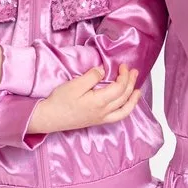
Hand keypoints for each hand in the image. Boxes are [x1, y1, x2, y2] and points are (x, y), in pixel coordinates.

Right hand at [27, 64, 142, 133]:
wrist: (49, 118)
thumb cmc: (60, 101)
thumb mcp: (74, 85)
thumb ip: (91, 77)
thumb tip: (103, 70)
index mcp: (99, 102)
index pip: (119, 88)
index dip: (124, 76)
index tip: (123, 66)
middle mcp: (103, 112)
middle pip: (124, 97)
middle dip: (131, 83)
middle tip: (134, 72)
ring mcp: (101, 118)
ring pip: (124, 110)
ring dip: (132, 99)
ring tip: (137, 91)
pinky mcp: (97, 121)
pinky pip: (118, 117)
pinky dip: (125, 110)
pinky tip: (125, 104)